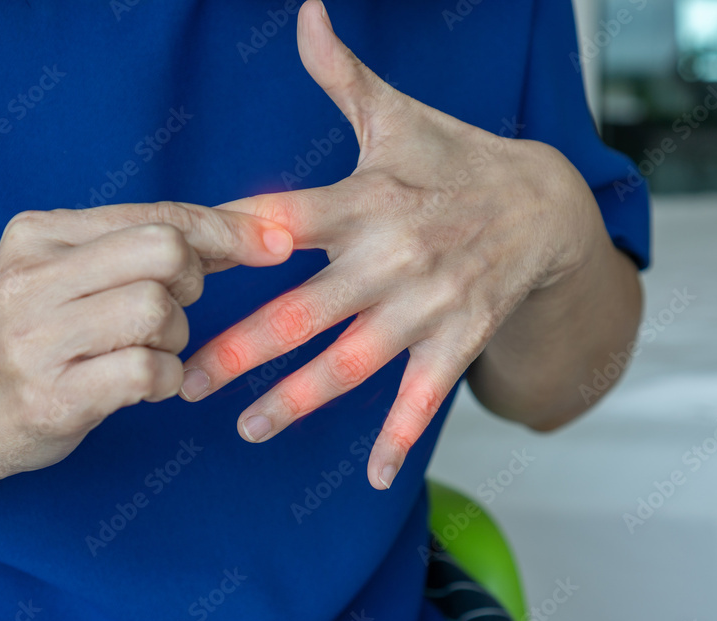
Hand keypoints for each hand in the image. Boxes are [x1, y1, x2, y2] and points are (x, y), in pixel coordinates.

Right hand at [0, 202, 292, 497]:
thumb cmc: (37, 338)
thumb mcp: (70, 274)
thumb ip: (142, 249)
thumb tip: (247, 229)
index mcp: (40, 233)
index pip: (157, 216)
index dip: (228, 229)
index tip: (275, 242)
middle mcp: (32, 277)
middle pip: (165, 253)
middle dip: (194, 282)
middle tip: (174, 308)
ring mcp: (37, 338)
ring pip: (159, 310)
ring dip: (176, 336)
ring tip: (146, 350)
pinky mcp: (53, 395)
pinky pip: (150, 371)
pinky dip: (166, 380)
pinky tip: (144, 384)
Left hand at [180, 0, 602, 489]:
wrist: (545, 206)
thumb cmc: (456, 161)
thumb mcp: (399, 118)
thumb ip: (341, 76)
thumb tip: (305, 10)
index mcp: (366, 198)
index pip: (281, 219)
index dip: (228, 242)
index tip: (171, 274)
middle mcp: (393, 256)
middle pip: (302, 310)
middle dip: (237, 349)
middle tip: (178, 382)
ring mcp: (428, 305)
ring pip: (350, 363)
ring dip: (295, 401)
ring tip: (245, 429)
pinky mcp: (459, 339)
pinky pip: (424, 398)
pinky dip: (398, 438)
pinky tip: (368, 478)